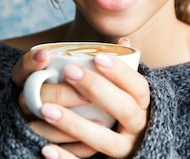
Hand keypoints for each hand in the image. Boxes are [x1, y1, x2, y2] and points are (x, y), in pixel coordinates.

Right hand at [11, 47, 91, 148]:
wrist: (63, 120)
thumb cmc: (76, 90)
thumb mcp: (81, 71)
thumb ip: (98, 58)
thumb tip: (124, 44)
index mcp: (31, 78)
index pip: (22, 69)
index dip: (30, 62)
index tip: (47, 55)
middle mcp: (27, 100)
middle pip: (35, 97)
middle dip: (62, 95)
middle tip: (87, 96)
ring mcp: (32, 122)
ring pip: (40, 126)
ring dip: (69, 124)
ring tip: (101, 122)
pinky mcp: (41, 144)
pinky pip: (50, 148)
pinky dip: (69, 149)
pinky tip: (92, 144)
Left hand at [38, 41, 150, 158]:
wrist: (128, 145)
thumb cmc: (122, 110)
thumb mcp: (128, 91)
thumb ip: (123, 68)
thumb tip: (122, 41)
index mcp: (144, 106)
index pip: (139, 88)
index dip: (121, 73)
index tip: (97, 57)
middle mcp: (137, 128)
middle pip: (124, 109)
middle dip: (97, 90)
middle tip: (69, 72)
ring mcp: (122, 149)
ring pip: (103, 141)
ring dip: (74, 125)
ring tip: (45, 109)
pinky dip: (65, 158)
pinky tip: (46, 149)